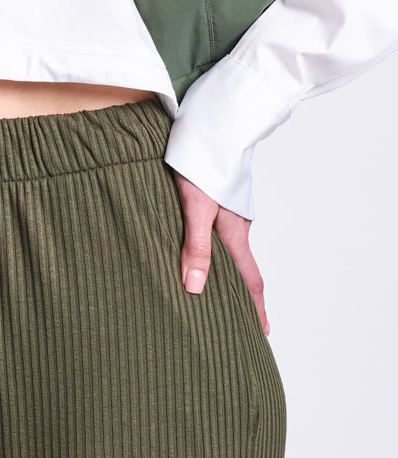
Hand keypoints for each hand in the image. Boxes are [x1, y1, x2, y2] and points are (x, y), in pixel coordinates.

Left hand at [169, 167, 269, 335]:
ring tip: (214, 289)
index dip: (255, 308)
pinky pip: (217, 231)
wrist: (210, 124)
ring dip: (225, 270)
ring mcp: (228, 210)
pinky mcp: (216, 196)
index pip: (249, 280)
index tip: (262, 333)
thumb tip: (196, 288)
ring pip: (228, 248)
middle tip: (239, 320)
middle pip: (242, 267)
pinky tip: (198, 247)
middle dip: (242, 296)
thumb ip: (196, 245)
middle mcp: (235, 224)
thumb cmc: (200, 161)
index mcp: (234, 232)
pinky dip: (213, 248)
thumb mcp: (195, 206)